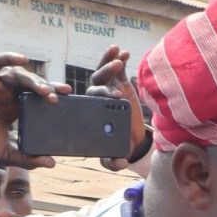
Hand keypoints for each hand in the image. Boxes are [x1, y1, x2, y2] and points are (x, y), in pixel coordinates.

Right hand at [0, 52, 65, 167]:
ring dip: (33, 79)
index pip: (37, 100)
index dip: (52, 98)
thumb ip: (27, 158)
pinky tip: (22, 59)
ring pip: (18, 74)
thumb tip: (52, 163)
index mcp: (14, 109)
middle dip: (47, 88)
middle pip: (32, 86)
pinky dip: (8, 57)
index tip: (70, 102)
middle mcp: (7, 95)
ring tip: (45, 90)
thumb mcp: (5, 154)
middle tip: (61, 95)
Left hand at [87, 45, 147, 170]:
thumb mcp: (114, 158)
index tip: (105, 98)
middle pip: (94, 83)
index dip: (90, 94)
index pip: (85, 101)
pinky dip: (120, 60)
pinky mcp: (118, 82)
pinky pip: (117, 69)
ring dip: (109, 64)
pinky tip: (126, 53)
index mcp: (88, 113)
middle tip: (117, 76)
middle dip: (104, 78)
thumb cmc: (118, 148)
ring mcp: (106, 88)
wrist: (131, 140)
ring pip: (103, 73)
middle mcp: (94, 98)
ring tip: (119, 59)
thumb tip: (120, 163)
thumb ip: (114, 162)